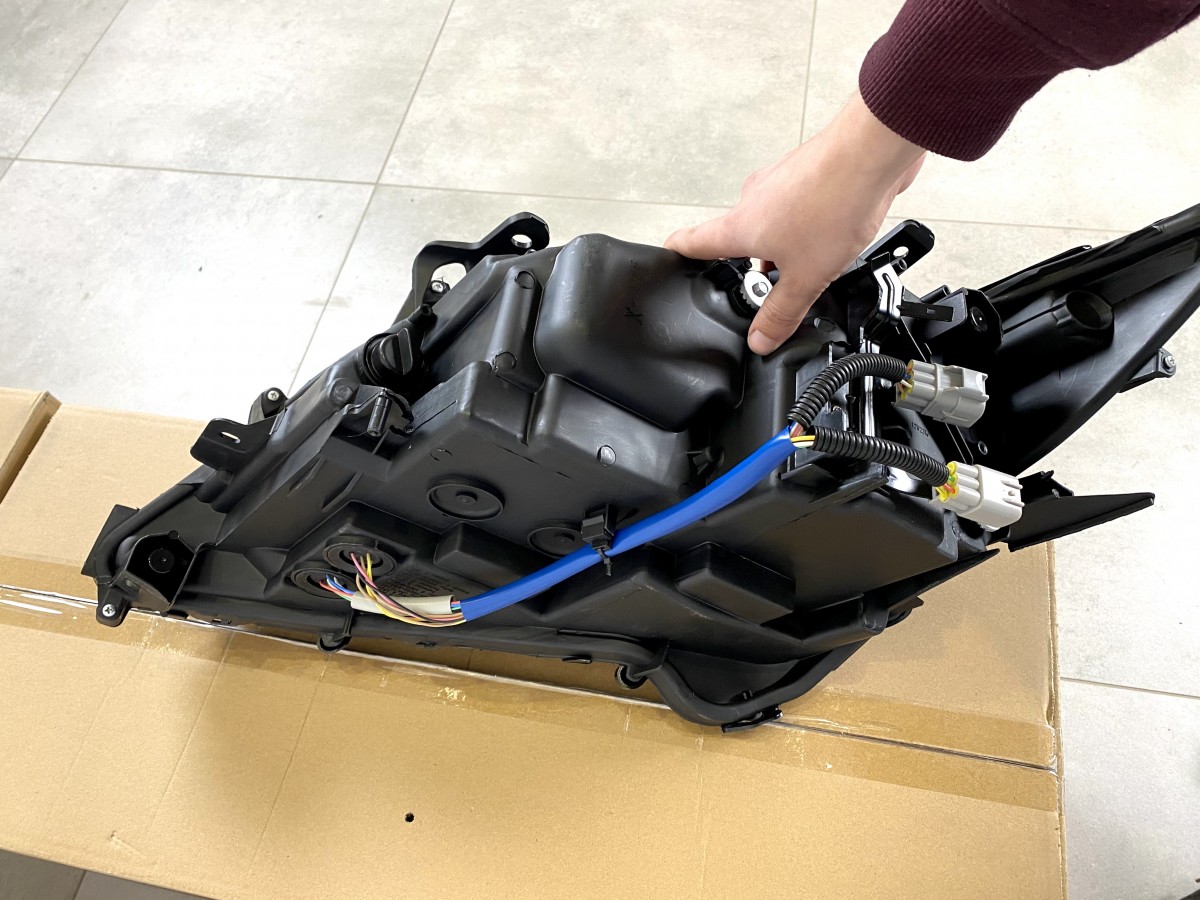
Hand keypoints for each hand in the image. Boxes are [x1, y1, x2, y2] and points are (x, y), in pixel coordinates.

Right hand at [666, 92, 925, 354]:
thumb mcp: (806, 278)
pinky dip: (808, 223)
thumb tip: (760, 340)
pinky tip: (835, 232)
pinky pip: (798, 205)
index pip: (692, 241)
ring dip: (785, 244)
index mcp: (739, 227)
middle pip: (738, 238)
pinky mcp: (807, 172)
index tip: (669, 255)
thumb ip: (781, 313)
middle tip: (776, 287)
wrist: (872, 152)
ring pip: (771, 221)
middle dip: (754, 264)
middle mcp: (752, 200)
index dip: (678, 252)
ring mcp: (779, 181)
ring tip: (816, 261)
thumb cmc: (833, 203)